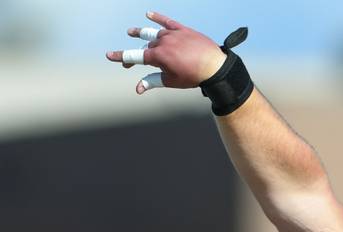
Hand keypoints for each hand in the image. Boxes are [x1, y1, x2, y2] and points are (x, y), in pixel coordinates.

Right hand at [106, 11, 226, 93]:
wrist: (215, 67)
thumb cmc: (194, 77)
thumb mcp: (171, 81)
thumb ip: (153, 81)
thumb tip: (138, 88)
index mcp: (158, 56)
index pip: (135, 56)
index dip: (121, 57)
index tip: (109, 56)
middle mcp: (163, 42)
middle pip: (146, 48)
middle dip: (138, 56)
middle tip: (130, 62)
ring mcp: (172, 34)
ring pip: (154, 34)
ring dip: (141, 33)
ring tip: (132, 33)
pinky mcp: (183, 29)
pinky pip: (167, 21)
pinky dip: (158, 17)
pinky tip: (149, 14)